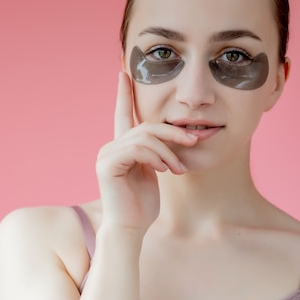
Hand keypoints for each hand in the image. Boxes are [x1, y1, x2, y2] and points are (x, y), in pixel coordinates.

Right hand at [96, 72, 197, 234]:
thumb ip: (159, 151)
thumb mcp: (156, 171)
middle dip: (173, 133)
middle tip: (193, 142)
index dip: (124, 93)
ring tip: (178, 169)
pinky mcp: (107, 164)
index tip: (124, 71)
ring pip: (144, 137)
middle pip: (145, 126)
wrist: (132, 228)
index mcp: (122, 146)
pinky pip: (137, 149)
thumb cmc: (144, 205)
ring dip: (168, 152)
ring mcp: (106, 154)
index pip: (123, 113)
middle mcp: (110, 146)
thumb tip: (178, 135)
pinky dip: (156, 158)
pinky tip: (164, 171)